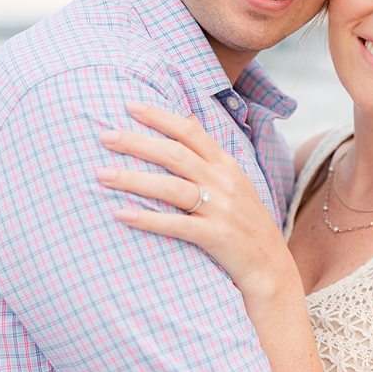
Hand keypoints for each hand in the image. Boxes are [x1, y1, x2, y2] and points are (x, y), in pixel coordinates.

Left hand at [98, 102, 298, 302]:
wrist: (270, 265)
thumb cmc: (245, 222)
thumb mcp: (235, 181)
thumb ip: (210, 154)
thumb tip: (187, 118)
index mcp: (226, 164)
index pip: (190, 131)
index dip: (160, 116)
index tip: (129, 106)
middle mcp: (224, 182)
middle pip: (175, 154)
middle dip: (137, 143)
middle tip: (104, 136)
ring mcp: (220, 209)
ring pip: (172, 187)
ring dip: (134, 179)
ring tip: (102, 175)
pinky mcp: (216, 236)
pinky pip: (176, 225)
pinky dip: (147, 219)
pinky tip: (121, 214)